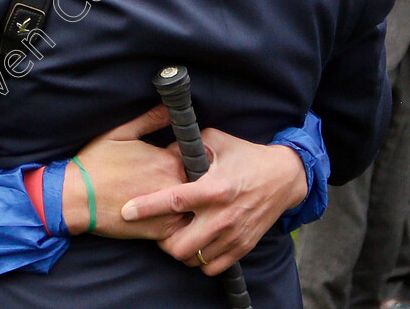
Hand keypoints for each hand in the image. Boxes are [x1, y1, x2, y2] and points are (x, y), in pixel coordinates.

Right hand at [62, 105, 188, 237]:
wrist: (77, 198)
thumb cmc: (96, 162)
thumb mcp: (121, 132)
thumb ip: (150, 119)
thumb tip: (170, 108)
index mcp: (167, 160)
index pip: (193, 156)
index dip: (184, 157)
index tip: (174, 158)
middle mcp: (173, 185)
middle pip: (196, 182)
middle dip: (188, 179)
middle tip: (167, 179)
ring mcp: (169, 210)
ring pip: (192, 205)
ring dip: (187, 202)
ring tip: (168, 197)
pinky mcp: (161, 231)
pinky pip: (182, 227)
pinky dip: (179, 221)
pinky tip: (163, 214)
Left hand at [120, 129, 306, 275]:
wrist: (283, 177)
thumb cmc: (244, 155)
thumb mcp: (214, 140)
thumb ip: (184, 147)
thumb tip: (159, 154)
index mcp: (214, 188)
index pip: (174, 201)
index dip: (147, 207)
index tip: (127, 211)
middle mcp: (223, 216)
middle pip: (179, 245)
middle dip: (162, 239)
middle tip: (159, 227)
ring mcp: (233, 235)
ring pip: (193, 260)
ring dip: (179, 249)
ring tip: (177, 233)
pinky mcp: (242, 247)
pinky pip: (211, 267)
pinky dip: (198, 260)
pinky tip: (196, 242)